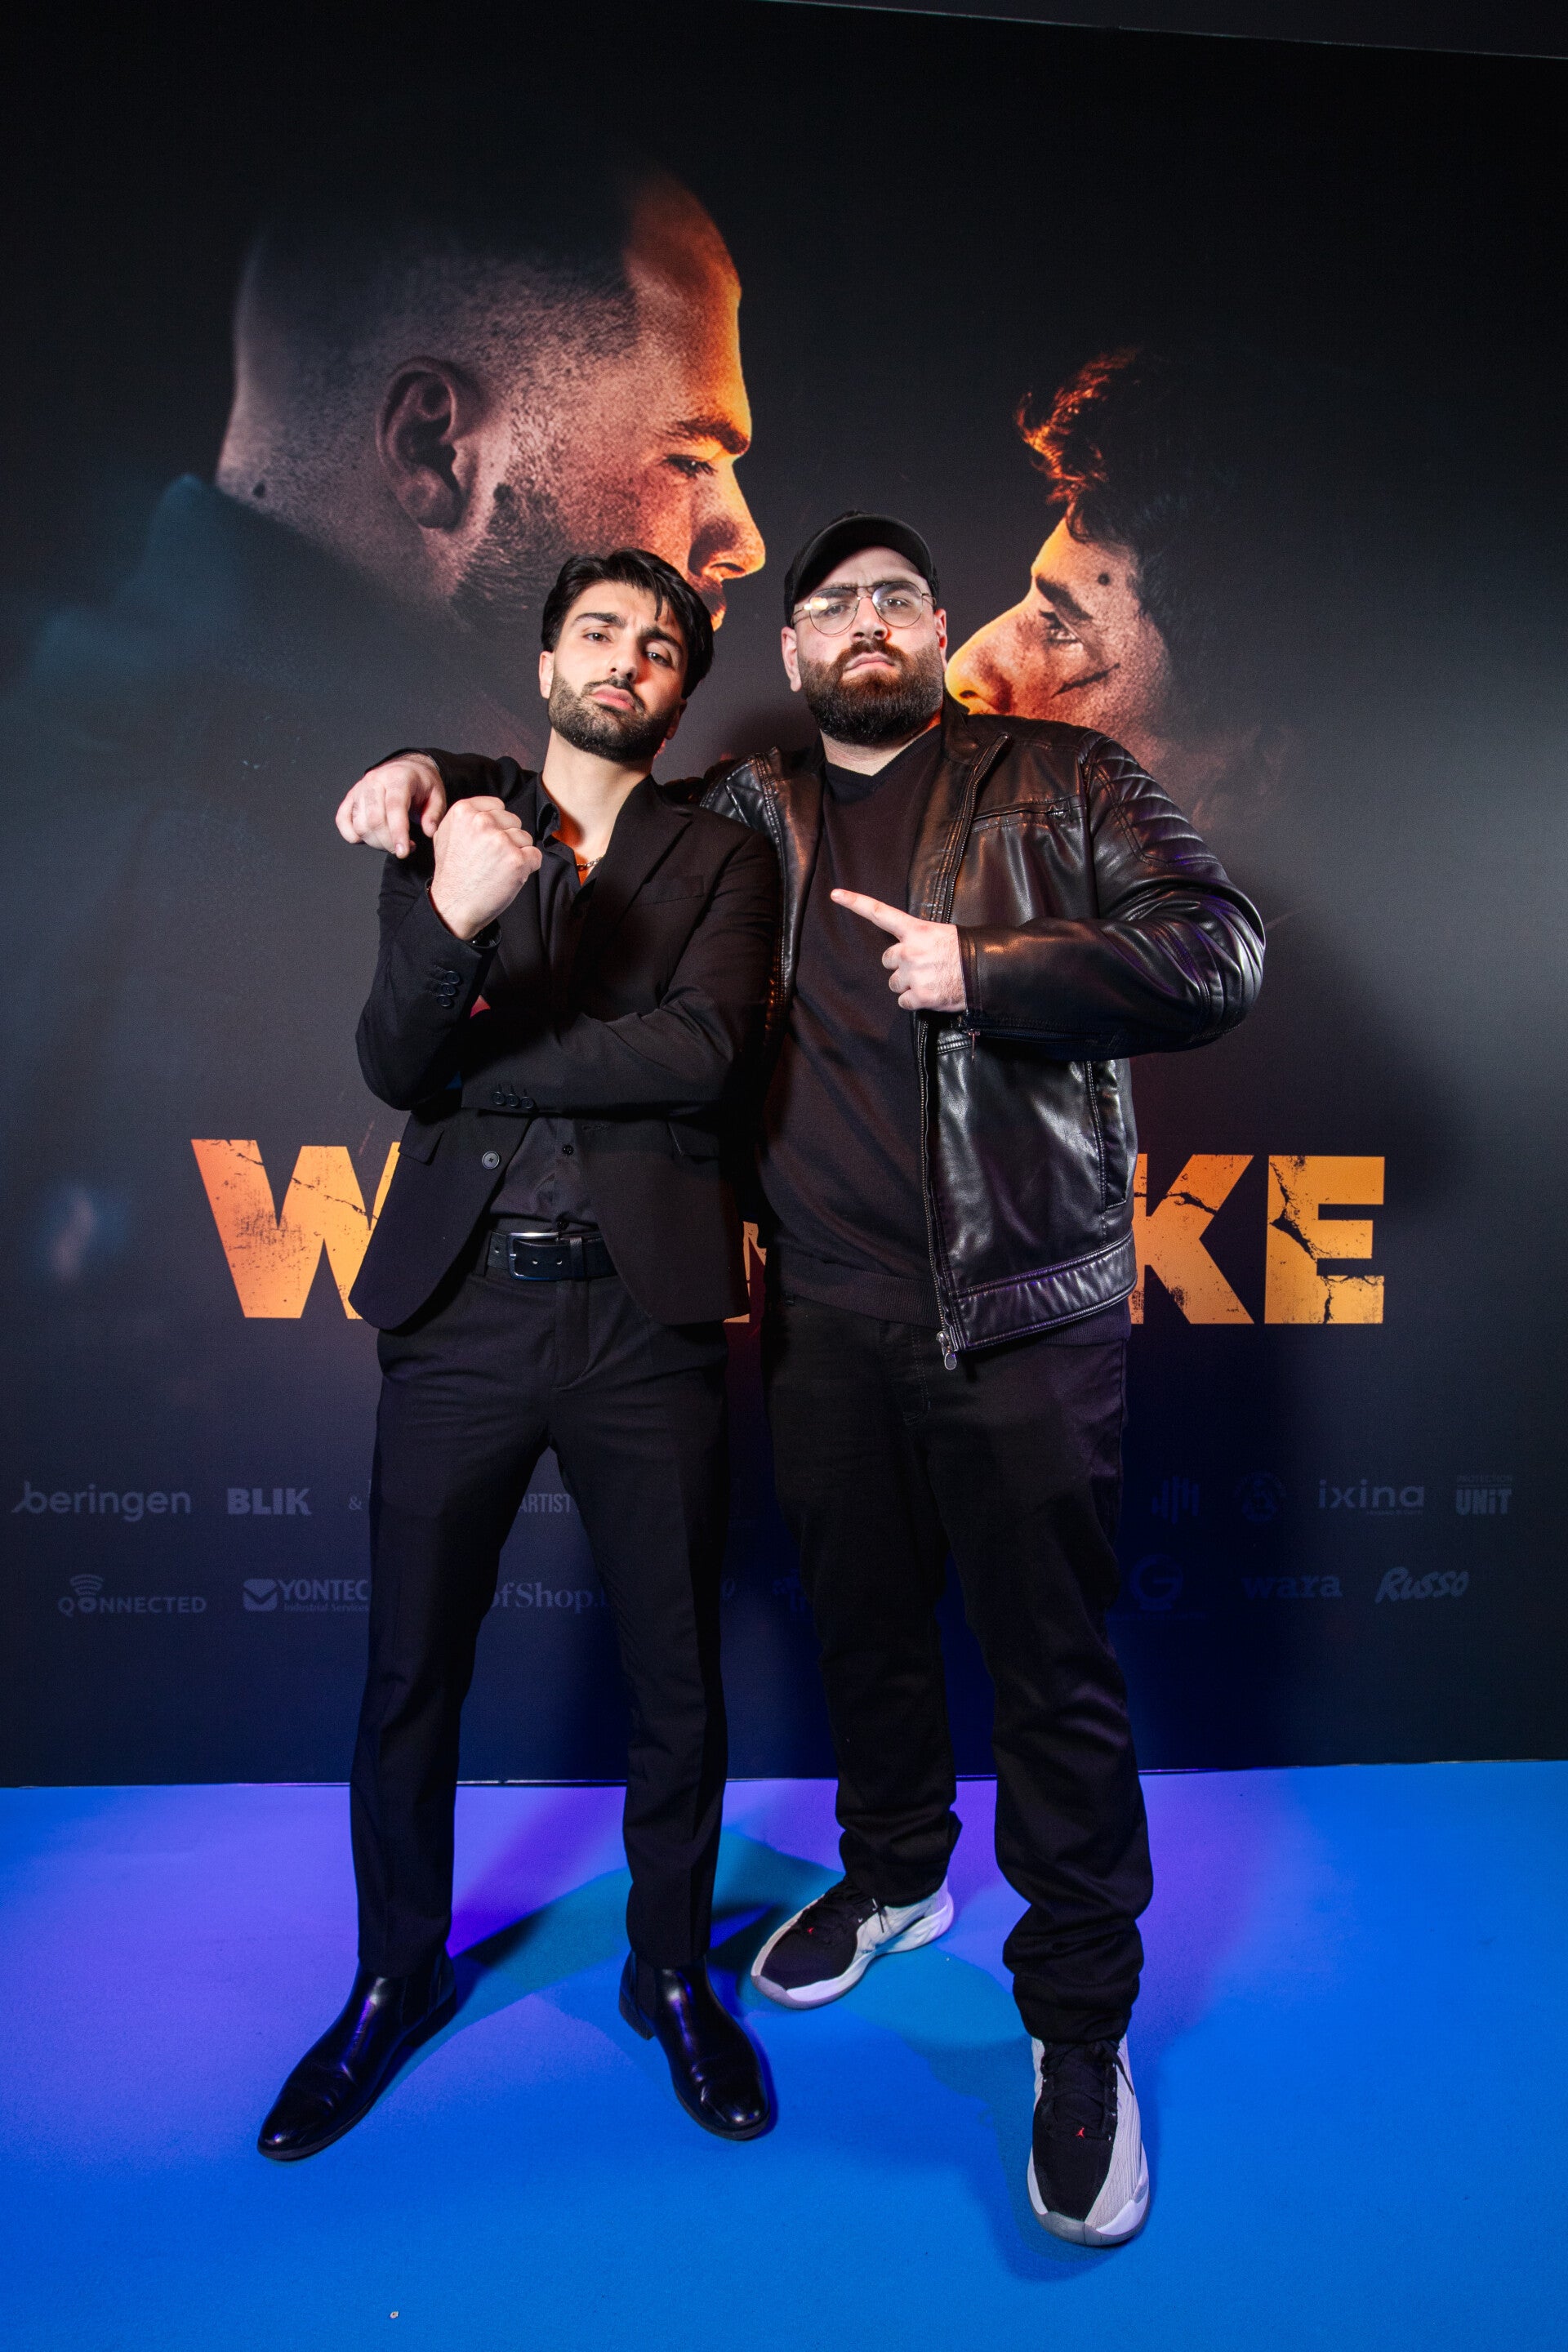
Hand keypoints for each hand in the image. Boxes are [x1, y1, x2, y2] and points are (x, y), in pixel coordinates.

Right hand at [335, 753, 447, 856]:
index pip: (394, 808)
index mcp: (398, 777)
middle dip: (388, 843)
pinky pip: (343, 822)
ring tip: (392, 841)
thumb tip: (429, 831)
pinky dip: (354, 835)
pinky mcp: (350, 798)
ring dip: (375, 842)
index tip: (403, 852)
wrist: (406, 768)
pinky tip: (372, 837)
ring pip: (359, 825)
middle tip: (403, 848)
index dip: (398, 833)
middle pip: (374, 820)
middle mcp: (374, 780)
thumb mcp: (437, 795)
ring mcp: (359, 788)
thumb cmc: (421, 784)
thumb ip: (434, 814)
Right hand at [429, 797, 541, 938]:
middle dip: (508, 838)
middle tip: (491, 858)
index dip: (497, 825)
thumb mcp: (445, 835)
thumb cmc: (452, 875)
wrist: (454, 906)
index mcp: (464, 811)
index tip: (488, 840)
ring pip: (525, 838)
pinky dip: (528, 867)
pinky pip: (535, 856)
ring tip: (497, 868)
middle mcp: (483, 822)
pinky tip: (509, 876)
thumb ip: (465, 818)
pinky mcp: (517, 860)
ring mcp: (501, 840)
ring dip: (517, 853)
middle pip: (514, 821)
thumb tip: (484, 811)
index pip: (498, 806)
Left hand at [831, 891, 966, 1012]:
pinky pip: (904, 1001)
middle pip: (888, 960)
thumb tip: (911, 949)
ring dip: (908, 984)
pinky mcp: (919, 996)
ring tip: (931, 980)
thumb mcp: (943, 934)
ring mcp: (913, 974)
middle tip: (923, 967)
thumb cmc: (967, 952)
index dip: (856, 903)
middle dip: (901, 965)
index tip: (836, 895)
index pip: (880, 914)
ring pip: (895, 983)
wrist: (986, 973)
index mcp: (916, 930)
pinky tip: (931, 994)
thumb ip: (921, 939)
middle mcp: (910, 951)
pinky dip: (915, 1001)